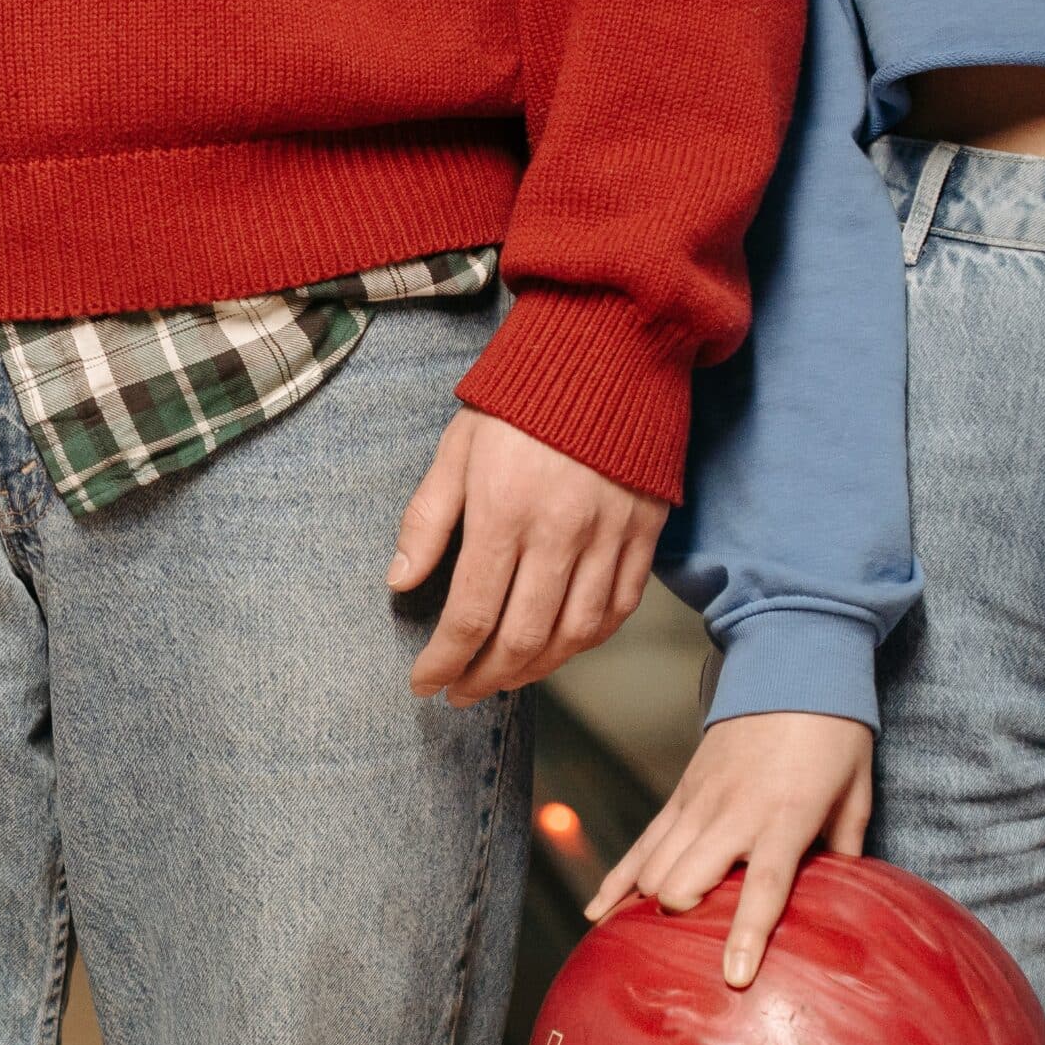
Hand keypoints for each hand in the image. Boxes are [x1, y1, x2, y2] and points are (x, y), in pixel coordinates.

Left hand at [390, 408, 669, 704]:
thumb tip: (399, 582)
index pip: (469, 615)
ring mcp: (609, 536)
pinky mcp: (645, 533)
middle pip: (523, 639)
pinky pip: (619, 609)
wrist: (608, 351)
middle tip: (459, 693)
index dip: (443, 662)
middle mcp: (560, 533)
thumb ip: (427, 518)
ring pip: (574, 636)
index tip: (423, 683)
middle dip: (484, 679)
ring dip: (535, 671)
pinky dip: (587, 641)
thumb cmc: (520, 401)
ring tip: (503, 678)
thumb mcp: (456, 448)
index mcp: (503, 511)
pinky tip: (560, 648)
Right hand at [585, 711, 872, 986]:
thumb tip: (843, 898)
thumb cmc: (833, 735)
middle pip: (684, 880)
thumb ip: (846, 849)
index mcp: (785, 817)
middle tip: (697, 944)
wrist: (791, 668)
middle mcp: (734, 813)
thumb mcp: (855, 793)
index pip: (763, 886)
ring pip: (653, 865)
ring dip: (649, 905)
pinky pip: (641, 842)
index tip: (732, 977)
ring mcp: (698, 802)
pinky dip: (617, 880)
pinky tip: (598, 913)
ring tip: (643, 945)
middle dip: (681, 918)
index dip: (745, 935)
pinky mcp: (681, 793)